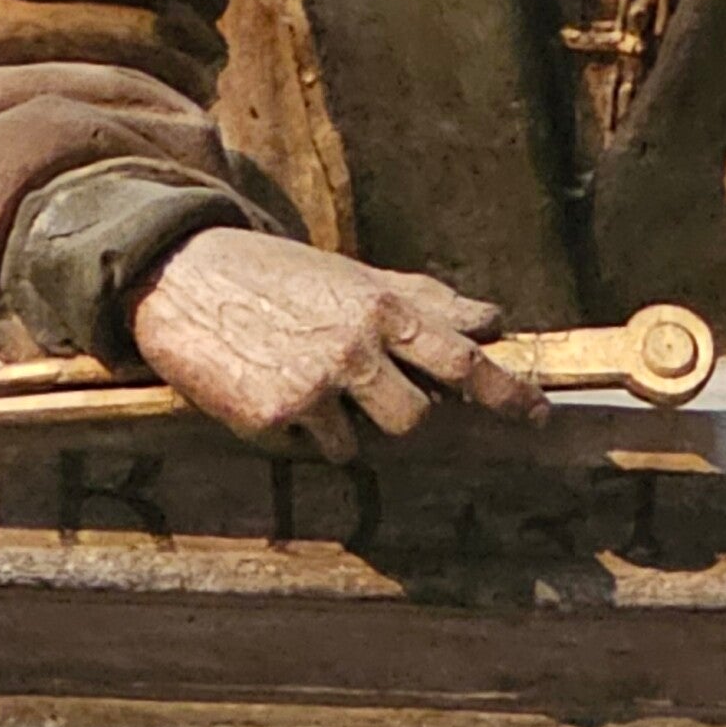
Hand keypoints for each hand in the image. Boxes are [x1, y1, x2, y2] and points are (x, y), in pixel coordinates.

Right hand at [127, 227, 548, 454]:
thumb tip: (492, 319)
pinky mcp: (272, 419)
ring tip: (306, 379)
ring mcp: (314, 387)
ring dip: (343, 426)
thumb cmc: (280, 276)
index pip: (462, 360)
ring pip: (362, 445)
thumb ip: (425, 302)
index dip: (507, 393)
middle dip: (400, 415)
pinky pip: (308, 450)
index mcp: (381, 308)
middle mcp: (355, 348)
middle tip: (364, 390)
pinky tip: (269, 388)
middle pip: (416, 419)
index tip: (540, 417)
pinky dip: (296, 431)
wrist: (185, 276)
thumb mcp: (355, 277)